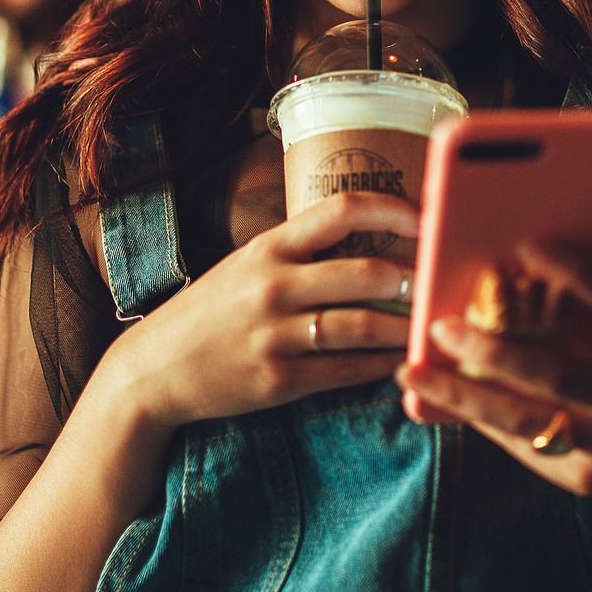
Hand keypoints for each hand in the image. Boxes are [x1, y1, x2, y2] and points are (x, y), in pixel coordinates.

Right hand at [99, 191, 418, 430]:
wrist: (154, 370)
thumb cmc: (212, 311)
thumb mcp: (247, 265)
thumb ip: (301, 250)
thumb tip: (370, 237)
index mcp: (269, 248)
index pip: (342, 210)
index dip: (394, 210)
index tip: (429, 218)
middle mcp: (273, 285)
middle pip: (364, 271)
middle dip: (412, 277)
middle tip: (438, 281)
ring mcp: (276, 335)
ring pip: (363, 326)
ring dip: (406, 327)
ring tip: (430, 326)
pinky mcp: (279, 380)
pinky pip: (345, 370)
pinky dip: (380, 366)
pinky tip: (399, 361)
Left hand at [396, 240, 591, 517]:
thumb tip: (526, 264)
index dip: (578, 272)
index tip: (527, 245)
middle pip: (560, 374)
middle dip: (494, 349)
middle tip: (442, 326)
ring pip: (526, 420)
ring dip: (462, 394)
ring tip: (412, 373)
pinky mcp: (586, 479)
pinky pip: (521, 445)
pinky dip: (478, 417)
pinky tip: (440, 398)